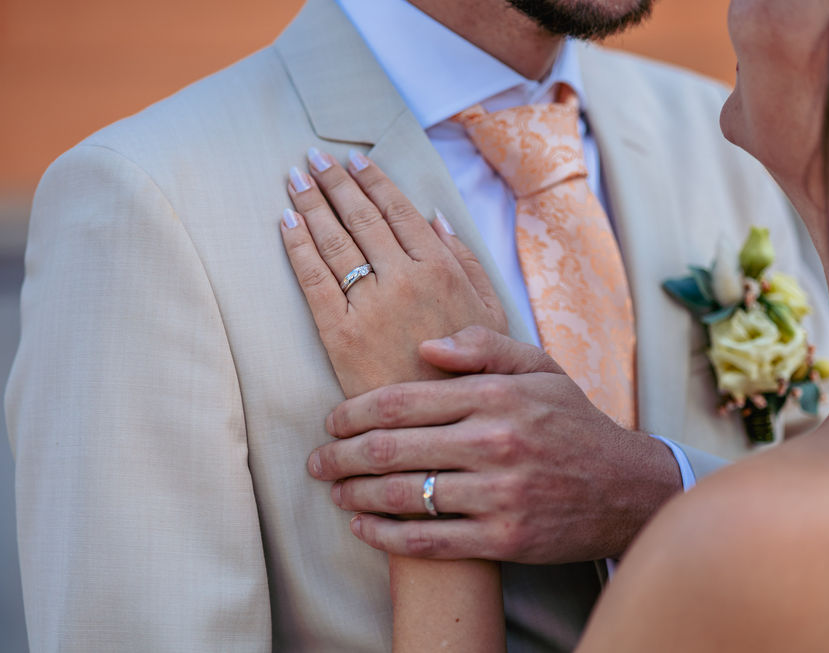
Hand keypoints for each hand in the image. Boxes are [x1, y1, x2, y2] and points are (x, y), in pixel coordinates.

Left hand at [281, 149, 505, 396]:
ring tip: (294, 179)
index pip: (399, 211)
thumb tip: (437, 217)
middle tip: (313, 159)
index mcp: (443, 270)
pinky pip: (314, 280)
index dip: (373, 180)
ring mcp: (372, 306)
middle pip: (362, 218)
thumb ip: (467, 262)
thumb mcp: (492, 314)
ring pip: (335, 241)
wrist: (443, 427)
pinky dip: (298, 247)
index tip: (354, 160)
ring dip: (312, 204)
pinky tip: (286, 223)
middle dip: (335, 183)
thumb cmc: (471, 372)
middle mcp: (406, 279)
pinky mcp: (341, 335)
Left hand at [309, 326, 683, 562]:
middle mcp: (494, 442)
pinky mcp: (503, 539)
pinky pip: (427, 540)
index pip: (401, 399)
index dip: (353, 411)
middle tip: (317, 460)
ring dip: (354, 494)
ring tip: (334, 491)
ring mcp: (499, 494)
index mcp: (496, 395)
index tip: (331, 420)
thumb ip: (484, 347)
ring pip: (402, 495)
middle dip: (339, 455)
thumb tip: (425, 344)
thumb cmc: (574, 422)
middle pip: (390, 448)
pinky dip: (384, 535)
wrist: (627, 489)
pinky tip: (362, 526)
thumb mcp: (541, 368)